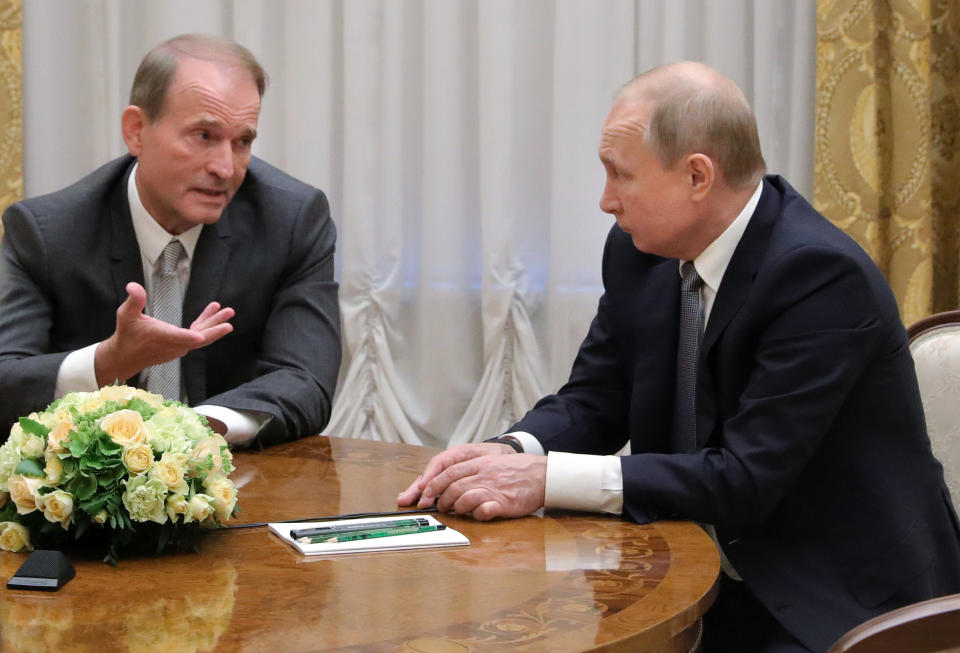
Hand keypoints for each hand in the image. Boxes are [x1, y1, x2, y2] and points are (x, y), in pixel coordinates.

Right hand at [94, 282, 234, 385]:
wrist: (126, 356)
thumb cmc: (127, 334)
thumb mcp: (126, 314)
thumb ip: (134, 300)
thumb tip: (133, 285)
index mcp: (160, 337)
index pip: (177, 338)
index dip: (189, 337)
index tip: (201, 336)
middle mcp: (173, 345)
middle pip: (198, 339)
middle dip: (214, 330)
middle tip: (228, 322)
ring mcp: (179, 347)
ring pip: (201, 336)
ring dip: (214, 324)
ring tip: (227, 311)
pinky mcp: (181, 346)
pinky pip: (197, 335)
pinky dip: (205, 324)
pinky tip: (212, 311)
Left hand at [397, 443, 545, 519]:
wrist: (543, 475)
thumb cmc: (517, 471)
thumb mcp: (492, 464)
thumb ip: (472, 471)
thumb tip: (450, 485)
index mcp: (480, 463)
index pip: (449, 472)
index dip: (432, 485)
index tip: (424, 496)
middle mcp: (484, 475)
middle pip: (453, 487)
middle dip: (441, 500)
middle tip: (439, 508)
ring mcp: (494, 489)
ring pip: (464, 498)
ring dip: (456, 508)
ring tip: (457, 512)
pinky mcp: (504, 503)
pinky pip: (484, 510)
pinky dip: (477, 514)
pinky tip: (478, 515)